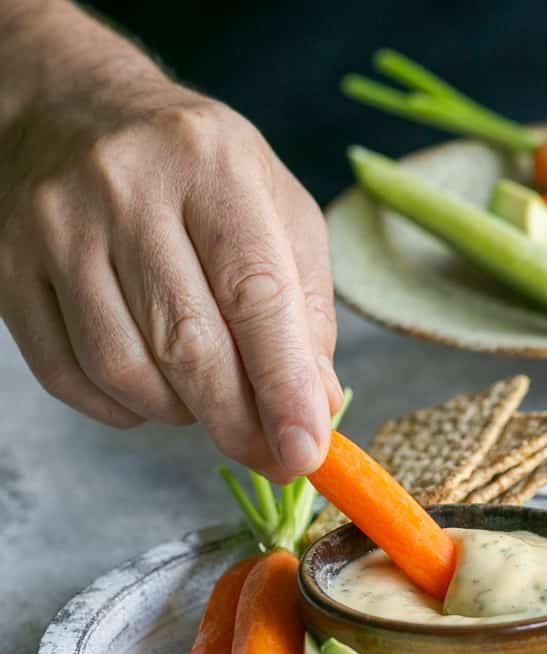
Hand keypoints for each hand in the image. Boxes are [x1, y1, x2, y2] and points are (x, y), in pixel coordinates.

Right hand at [0, 2, 341, 479]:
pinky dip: (120, 407)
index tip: (305, 450)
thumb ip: (304, 303)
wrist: (72, 108)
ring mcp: (55, 227)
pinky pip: (67, 377)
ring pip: (123, 369)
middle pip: (186, 344)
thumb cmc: (196, 170)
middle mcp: (125, 188)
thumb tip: (317, 402)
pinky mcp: (8, 267)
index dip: (283, 386)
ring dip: (178, 411)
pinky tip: (150, 389)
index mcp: (210, 164)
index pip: (254, 294)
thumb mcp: (274, 206)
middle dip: (236, 421)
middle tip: (267, 453)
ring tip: (205, 395)